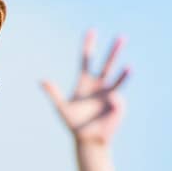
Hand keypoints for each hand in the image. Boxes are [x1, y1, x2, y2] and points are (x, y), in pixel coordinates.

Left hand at [42, 30, 129, 146]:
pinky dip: (114, 101)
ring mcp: (109, 93)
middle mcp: (99, 85)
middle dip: (113, 51)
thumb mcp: (62, 108)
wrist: (87, 139)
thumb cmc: (73, 124)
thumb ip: (53, 93)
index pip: (86, 60)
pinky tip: (110, 105)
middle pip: (107, 64)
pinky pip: (117, 99)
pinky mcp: (117, 104)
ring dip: (124, 73)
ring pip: (118, 78)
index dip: (88, 46)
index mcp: (84, 82)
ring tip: (129, 66)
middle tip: (121, 36)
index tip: (91, 31)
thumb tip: (42, 80)